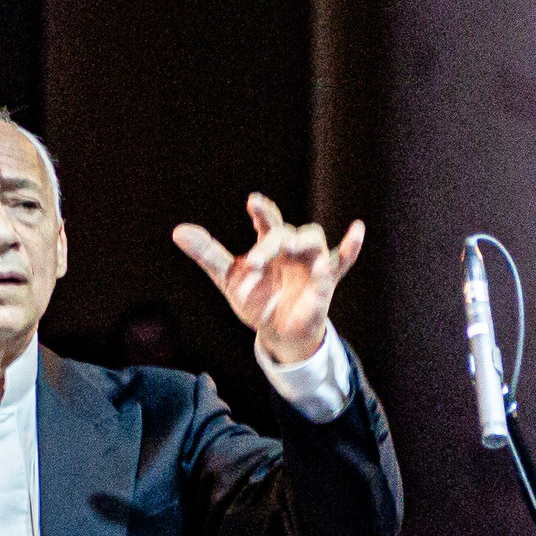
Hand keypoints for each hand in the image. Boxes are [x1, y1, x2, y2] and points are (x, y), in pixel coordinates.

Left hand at [172, 195, 363, 367]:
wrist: (276, 334)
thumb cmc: (255, 300)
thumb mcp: (227, 278)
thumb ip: (207, 253)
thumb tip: (178, 231)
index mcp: (269, 244)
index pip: (267, 220)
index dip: (262, 209)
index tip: (253, 201)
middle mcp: (291, 248)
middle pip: (285, 233)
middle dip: (269, 245)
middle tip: (252, 263)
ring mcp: (310, 262)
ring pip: (312, 239)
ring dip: (300, 242)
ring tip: (289, 248)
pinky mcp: (326, 280)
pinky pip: (342, 260)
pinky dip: (350, 247)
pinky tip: (357, 230)